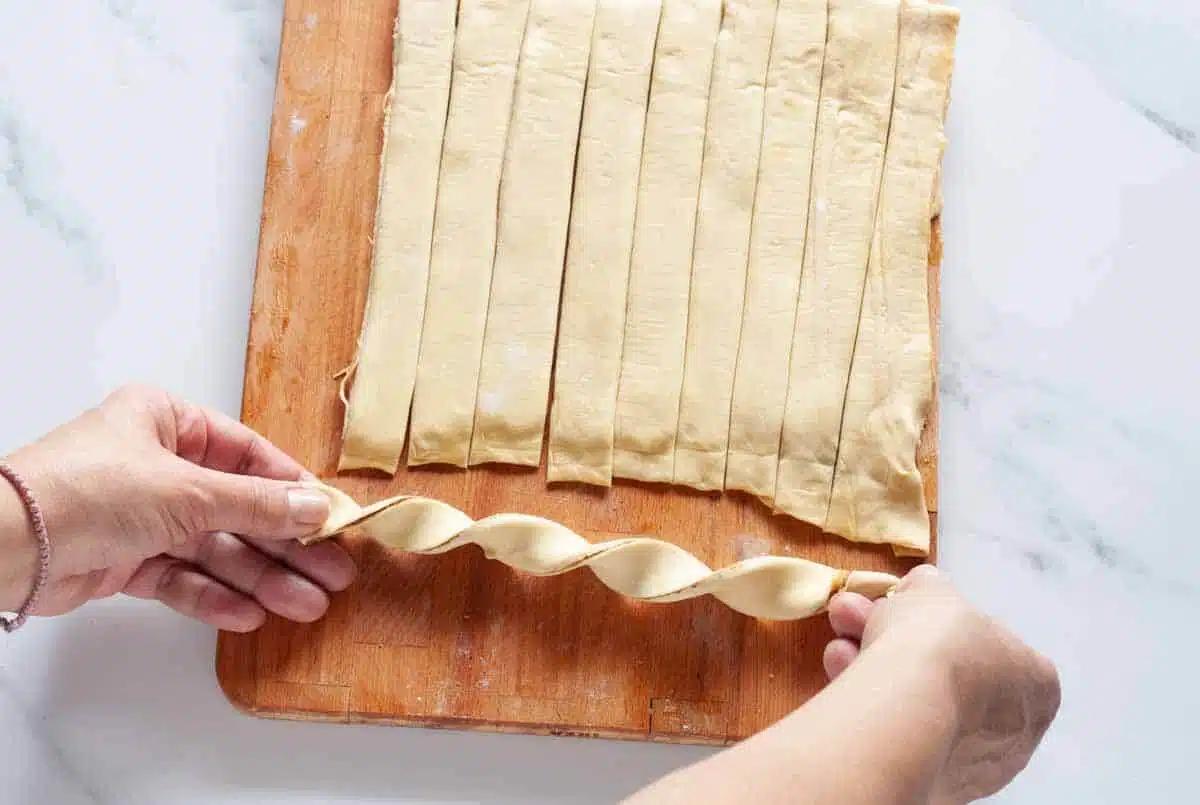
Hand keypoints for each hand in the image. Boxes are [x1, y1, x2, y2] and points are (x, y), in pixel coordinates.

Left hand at [0, 385, 352, 631]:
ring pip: (214, 548)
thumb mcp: (188, 490)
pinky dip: (214, 595)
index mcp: (166, 421)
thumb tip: (319, 508)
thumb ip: (258, 505)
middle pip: (236, 508)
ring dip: (259, 577)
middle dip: (284, 545)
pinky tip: (250, 614)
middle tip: (331, 574)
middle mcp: (156, 464)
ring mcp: (140, 515)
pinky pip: (181, 577)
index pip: (246, 455)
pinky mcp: (124, 560)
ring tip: (304, 605)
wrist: (3, 546)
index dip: (292, 489)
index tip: (331, 518)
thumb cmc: (89, 490)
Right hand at [824, 566, 1060, 802]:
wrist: (910, 710)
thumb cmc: (939, 644)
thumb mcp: (932, 590)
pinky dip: (870, 699)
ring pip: (916, 700)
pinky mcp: (932, 782)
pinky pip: (898, 730)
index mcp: (1036, 680)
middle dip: (894, 638)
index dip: (940, 620)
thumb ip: (930, 587)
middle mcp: (1013, 729)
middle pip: (945, 671)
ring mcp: (973, 762)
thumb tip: (922, 587)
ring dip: (873, 661)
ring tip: (839, 643)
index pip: (990, 644)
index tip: (902, 607)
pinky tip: (839, 672)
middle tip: (855, 617)